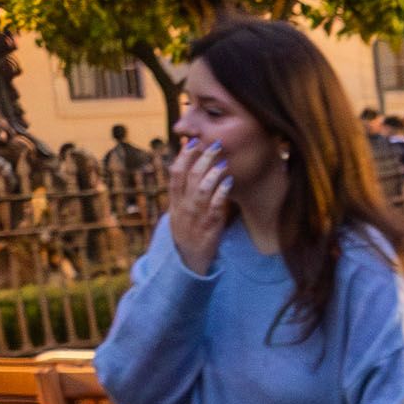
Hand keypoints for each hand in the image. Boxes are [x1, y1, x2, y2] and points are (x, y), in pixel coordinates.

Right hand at [165, 139, 233, 273]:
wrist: (188, 262)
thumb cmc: (188, 232)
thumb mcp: (179, 212)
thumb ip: (184, 192)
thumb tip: (191, 168)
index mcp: (174, 202)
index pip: (175, 174)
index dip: (183, 156)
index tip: (192, 141)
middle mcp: (183, 208)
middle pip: (189, 177)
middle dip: (202, 159)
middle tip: (215, 144)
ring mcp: (195, 218)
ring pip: (201, 191)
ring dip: (213, 174)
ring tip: (223, 162)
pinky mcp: (209, 228)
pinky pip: (215, 208)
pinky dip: (221, 194)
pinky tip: (229, 182)